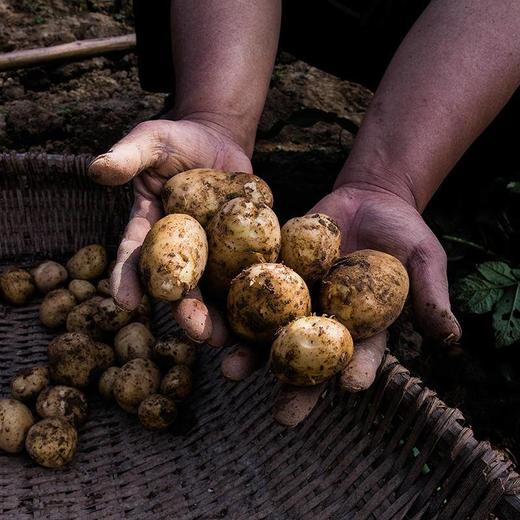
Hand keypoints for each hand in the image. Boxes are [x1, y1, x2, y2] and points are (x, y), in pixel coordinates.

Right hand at [88, 117, 251, 344]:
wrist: (216, 140)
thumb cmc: (176, 140)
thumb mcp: (150, 142)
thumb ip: (128, 156)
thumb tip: (97, 170)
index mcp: (151, 227)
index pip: (135, 255)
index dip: (128, 278)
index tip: (125, 303)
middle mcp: (180, 247)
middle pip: (181, 283)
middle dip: (187, 309)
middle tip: (196, 332)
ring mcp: (213, 249)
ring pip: (215, 287)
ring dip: (221, 314)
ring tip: (229, 338)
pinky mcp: (242, 243)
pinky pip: (247, 267)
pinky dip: (251, 288)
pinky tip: (262, 312)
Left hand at [225, 182, 460, 426]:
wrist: (367, 198)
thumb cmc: (402, 231)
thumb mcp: (424, 257)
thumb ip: (431, 295)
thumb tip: (452, 338)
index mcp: (364, 326)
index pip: (363, 355)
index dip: (357, 371)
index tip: (349, 386)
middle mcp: (326, 319)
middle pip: (310, 359)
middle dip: (296, 386)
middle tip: (281, 416)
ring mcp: (297, 297)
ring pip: (271, 332)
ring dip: (252, 354)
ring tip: (232, 372)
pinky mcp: (274, 272)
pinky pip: (253, 289)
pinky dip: (234, 306)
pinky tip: (215, 321)